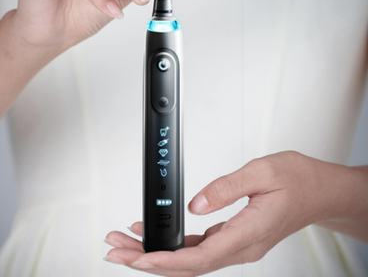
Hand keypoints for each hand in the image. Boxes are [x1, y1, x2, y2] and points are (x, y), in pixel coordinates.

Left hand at [104, 151, 349, 275]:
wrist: (319, 190)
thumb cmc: (297, 180)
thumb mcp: (262, 173)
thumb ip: (227, 188)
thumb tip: (195, 204)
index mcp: (249, 233)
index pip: (200, 258)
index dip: (166, 261)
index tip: (138, 259)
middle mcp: (242, 246)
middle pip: (189, 264)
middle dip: (149, 260)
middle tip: (117, 252)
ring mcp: (238, 244)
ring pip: (191, 258)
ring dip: (158, 253)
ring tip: (127, 244)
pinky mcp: (235, 236)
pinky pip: (199, 247)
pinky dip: (175, 245)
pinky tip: (158, 237)